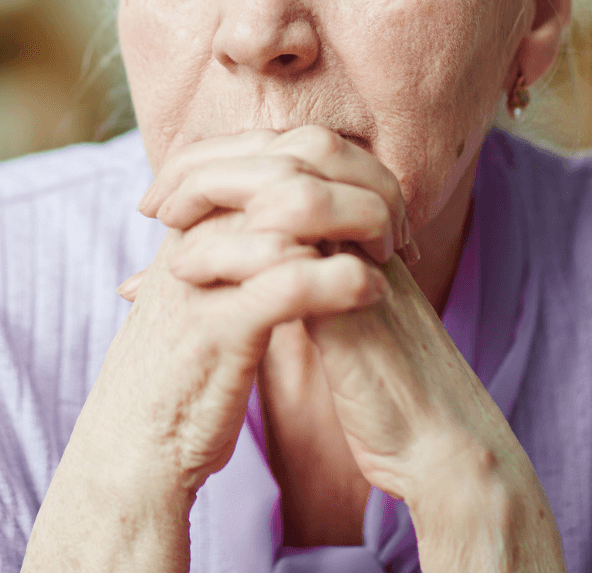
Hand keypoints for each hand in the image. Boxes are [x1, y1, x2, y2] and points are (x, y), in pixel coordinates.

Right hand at [23, 126, 399, 571]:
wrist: (131, 442)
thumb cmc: (182, 365)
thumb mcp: (201, 286)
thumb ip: (232, 239)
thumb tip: (286, 206)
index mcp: (192, 216)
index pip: (266, 147)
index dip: (333, 162)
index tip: (376, 200)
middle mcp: (193, 231)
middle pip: (284, 165)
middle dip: (354, 186)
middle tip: (394, 230)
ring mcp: (202, 274)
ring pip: (289, 209)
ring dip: (357, 224)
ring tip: (390, 257)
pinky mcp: (217, 327)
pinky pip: (287, 281)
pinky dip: (339, 280)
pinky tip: (371, 293)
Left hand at [141, 127, 563, 570]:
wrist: (435, 444)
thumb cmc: (367, 379)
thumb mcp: (315, 307)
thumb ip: (270, 266)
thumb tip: (183, 252)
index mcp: (359, 218)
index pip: (287, 147)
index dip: (221, 154)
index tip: (164, 187)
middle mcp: (367, 226)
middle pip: (292, 147)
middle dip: (211, 161)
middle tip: (156, 198)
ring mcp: (364, 258)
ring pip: (292, 187)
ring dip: (217, 194)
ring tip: (167, 225)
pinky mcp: (356, 306)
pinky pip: (291, 254)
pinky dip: (230, 251)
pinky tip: (183, 268)